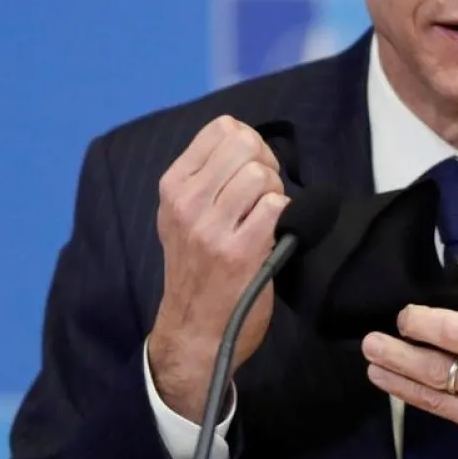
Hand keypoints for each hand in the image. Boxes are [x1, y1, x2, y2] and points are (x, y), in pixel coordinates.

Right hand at [147, 115, 287, 422]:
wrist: (194, 330)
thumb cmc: (198, 268)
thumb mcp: (183, 215)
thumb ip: (208, 175)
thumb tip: (248, 138)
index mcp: (173, 186)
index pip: (223, 128)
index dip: (250, 142)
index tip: (251, 169)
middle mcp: (186, 203)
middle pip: (245, 145)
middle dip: (267, 164)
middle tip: (264, 194)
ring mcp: (210, 228)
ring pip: (261, 174)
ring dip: (275, 193)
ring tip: (264, 218)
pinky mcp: (239, 252)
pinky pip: (276, 207)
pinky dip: (284, 216)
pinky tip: (271, 235)